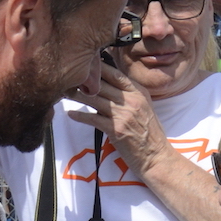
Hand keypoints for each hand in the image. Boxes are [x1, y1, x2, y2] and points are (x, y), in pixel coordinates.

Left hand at [67, 62, 168, 177]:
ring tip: (64, 92)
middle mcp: (131, 100)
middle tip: (68, 77)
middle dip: (83, 80)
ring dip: (77, 95)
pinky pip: (92, 118)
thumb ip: (128, 96)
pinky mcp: (115, 129)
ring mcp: (123, 114)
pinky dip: (80, 116)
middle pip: (102, 83)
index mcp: (138, 92)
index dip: (99, 67)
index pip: (116, 74)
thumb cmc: (149, 134)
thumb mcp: (144, 108)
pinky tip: (70, 114)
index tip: (85, 64)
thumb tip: (108, 87)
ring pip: (94, 98)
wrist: (155, 157)